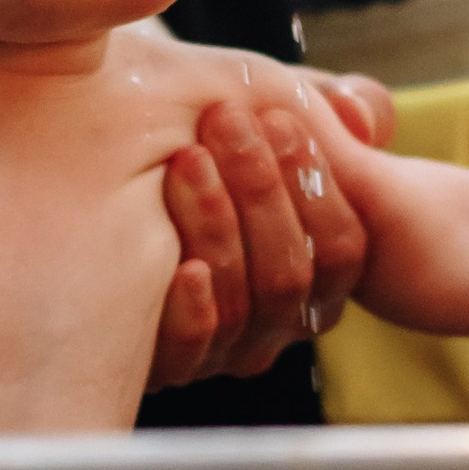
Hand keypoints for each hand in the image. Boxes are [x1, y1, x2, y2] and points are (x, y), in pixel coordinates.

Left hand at [147, 90, 379, 386]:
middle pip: (291, 275)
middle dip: (260, 190)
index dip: (314, 185)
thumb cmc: (207, 146)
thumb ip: (322, 105)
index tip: (277, 119)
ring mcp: (226, 347)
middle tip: (224, 121)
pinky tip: (181, 266)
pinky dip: (194, 310)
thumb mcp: (266, 118)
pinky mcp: (169, 364)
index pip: (341, 246)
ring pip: (242, 306)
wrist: (114, 178)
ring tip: (187, 159)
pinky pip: (194, 352)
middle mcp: (279, 319)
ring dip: (218, 226)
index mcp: (318, 271)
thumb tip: (355, 112)